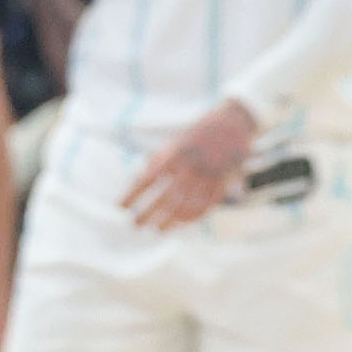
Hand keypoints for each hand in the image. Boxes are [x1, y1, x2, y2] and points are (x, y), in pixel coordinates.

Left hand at [122, 98, 257, 228]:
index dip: (131, 194)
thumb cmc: (197, 133)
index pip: (146, 178)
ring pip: (185, 206)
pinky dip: (192, 217)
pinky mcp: (222, 183)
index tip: (120, 207)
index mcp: (173, 153)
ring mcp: (206, 176)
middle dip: (148, 214)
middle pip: (164, 197)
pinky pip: (205, 206)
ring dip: (169, 221)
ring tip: (158, 229)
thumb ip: (159, 160)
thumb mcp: (174, 142)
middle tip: (135, 225)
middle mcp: (189, 166)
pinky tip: (181, 223)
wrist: (231, 121)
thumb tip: (141, 179)